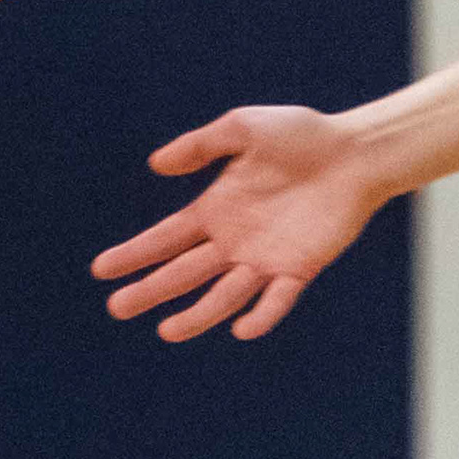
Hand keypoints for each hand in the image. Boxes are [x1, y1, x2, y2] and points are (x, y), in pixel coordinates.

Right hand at [91, 103, 385, 340]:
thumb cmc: (303, 135)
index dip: (134, 254)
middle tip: (118, 308)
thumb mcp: (244, 128)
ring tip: (168, 330)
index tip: (101, 269)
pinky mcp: (299, 268)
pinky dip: (260, 316)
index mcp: (215, 210)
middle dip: (150, 290)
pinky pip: (276, 299)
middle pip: (183, 273)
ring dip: (196, 315)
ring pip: (222, 296)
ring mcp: (264, 259)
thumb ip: (201, 145)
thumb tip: (156, 164)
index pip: (165, 239)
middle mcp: (233, 241)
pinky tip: (241, 329)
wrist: (356, 152)